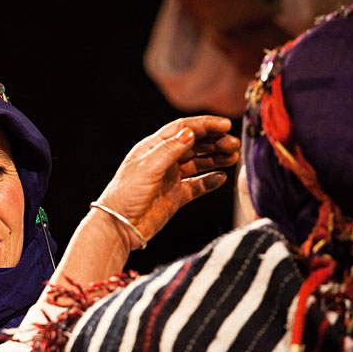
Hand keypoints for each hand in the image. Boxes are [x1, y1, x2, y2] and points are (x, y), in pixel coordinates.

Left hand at [95, 115, 239, 247]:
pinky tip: (221, 178)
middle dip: (215, 141)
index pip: (183, 129)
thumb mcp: (147, 169)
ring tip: (232, 157)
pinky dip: (209, 181)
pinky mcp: (175, 197)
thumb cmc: (124, 196)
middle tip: (233, 144)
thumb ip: (169, 150)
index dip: (205, 125)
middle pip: (194, 145)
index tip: (225, 125)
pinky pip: (197, 186)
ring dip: (215, 158)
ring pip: (198, 163)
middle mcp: (163, 161)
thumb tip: (189, 132)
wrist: (119, 227)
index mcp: (153, 148)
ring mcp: (170, 178)